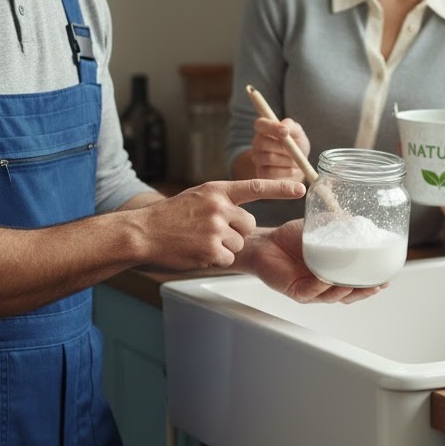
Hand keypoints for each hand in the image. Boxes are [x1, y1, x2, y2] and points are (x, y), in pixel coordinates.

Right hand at [137, 179, 305, 269]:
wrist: (143, 232)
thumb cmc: (171, 215)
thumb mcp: (199, 197)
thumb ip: (222, 201)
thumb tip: (245, 212)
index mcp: (218, 191)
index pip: (256, 187)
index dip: (281, 188)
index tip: (302, 188)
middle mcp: (219, 207)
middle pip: (249, 224)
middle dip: (236, 231)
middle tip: (211, 231)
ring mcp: (214, 229)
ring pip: (239, 243)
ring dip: (224, 246)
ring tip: (200, 240)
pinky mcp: (209, 250)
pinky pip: (227, 258)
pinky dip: (215, 259)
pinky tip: (198, 251)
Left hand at [238, 219, 386, 303]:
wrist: (265, 242)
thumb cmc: (292, 238)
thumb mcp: (320, 227)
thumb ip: (339, 224)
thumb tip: (358, 218)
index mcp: (335, 272)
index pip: (359, 281)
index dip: (374, 282)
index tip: (388, 277)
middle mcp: (326, 284)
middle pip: (351, 295)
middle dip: (365, 291)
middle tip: (377, 285)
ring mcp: (312, 290)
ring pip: (333, 297)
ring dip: (345, 292)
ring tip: (355, 283)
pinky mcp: (296, 291)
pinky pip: (310, 292)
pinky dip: (320, 287)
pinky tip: (326, 280)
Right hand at [251, 117, 311, 181]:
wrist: (299, 166)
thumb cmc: (297, 145)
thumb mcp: (298, 133)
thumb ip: (291, 126)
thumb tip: (284, 127)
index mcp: (264, 129)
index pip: (260, 124)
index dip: (271, 127)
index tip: (285, 131)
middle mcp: (257, 142)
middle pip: (263, 143)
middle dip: (282, 148)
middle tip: (295, 151)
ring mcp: (257, 158)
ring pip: (269, 158)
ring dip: (287, 160)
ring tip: (295, 161)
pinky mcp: (260, 172)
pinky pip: (270, 172)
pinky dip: (285, 171)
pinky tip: (291, 169)